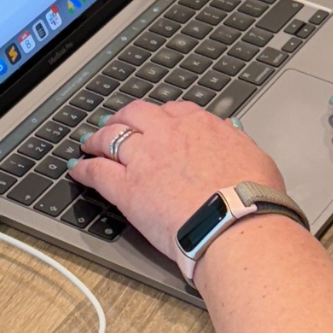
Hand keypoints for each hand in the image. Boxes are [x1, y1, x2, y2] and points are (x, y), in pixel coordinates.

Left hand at [71, 101, 283, 265]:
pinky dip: (84, 169)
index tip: (156, 122)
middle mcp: (166, 135)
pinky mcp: (127, 188)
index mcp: (198, 125)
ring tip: (89, 142)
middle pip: (135, 114)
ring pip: (110, 138)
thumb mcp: (254, 156)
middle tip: (115, 123)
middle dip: (123, 117)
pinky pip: (97, 172)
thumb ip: (236, 141)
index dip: (159, 116)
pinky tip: (78, 169)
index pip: (172, 110)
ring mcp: (143, 159)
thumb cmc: (252, 197)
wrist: (235, 222)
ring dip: (97, 138)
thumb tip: (232, 133)